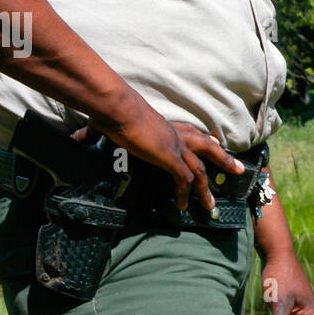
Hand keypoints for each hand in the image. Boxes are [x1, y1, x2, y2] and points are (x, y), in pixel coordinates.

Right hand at [71, 103, 243, 212]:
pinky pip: (184, 180)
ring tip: (211, 206)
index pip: (190, 131)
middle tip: (238, 169)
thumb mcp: (107, 122)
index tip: (214, 141)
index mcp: (165, 124)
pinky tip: (184, 207)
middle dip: (223, 159)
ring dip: (206, 189)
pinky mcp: (171, 158)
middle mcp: (176, 134)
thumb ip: (94, 132)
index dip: (203, 138)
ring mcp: (176, 146)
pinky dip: (186, 194)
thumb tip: (75, 137)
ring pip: (200, 170)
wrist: (118, 108)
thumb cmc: (112, 111)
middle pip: (208, 147)